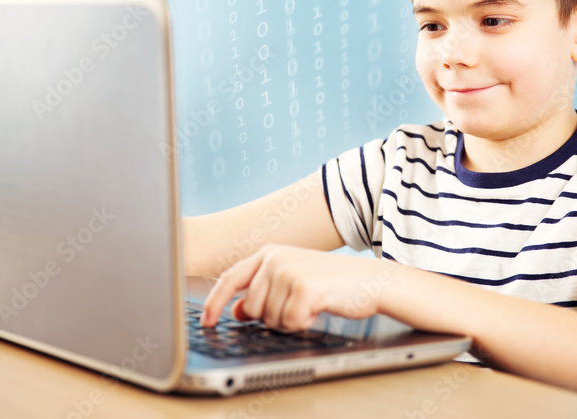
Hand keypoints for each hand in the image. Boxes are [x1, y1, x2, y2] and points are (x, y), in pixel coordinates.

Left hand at [199, 244, 396, 330]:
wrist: (370, 280)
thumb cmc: (332, 283)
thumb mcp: (291, 282)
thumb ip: (262, 292)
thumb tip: (235, 311)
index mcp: (268, 253)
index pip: (229, 279)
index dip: (214, 303)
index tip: (206, 322)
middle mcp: (274, 259)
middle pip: (250, 308)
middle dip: (270, 317)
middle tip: (295, 306)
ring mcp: (288, 272)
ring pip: (269, 318)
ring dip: (288, 320)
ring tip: (309, 304)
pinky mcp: (304, 288)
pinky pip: (290, 322)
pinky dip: (303, 323)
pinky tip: (318, 308)